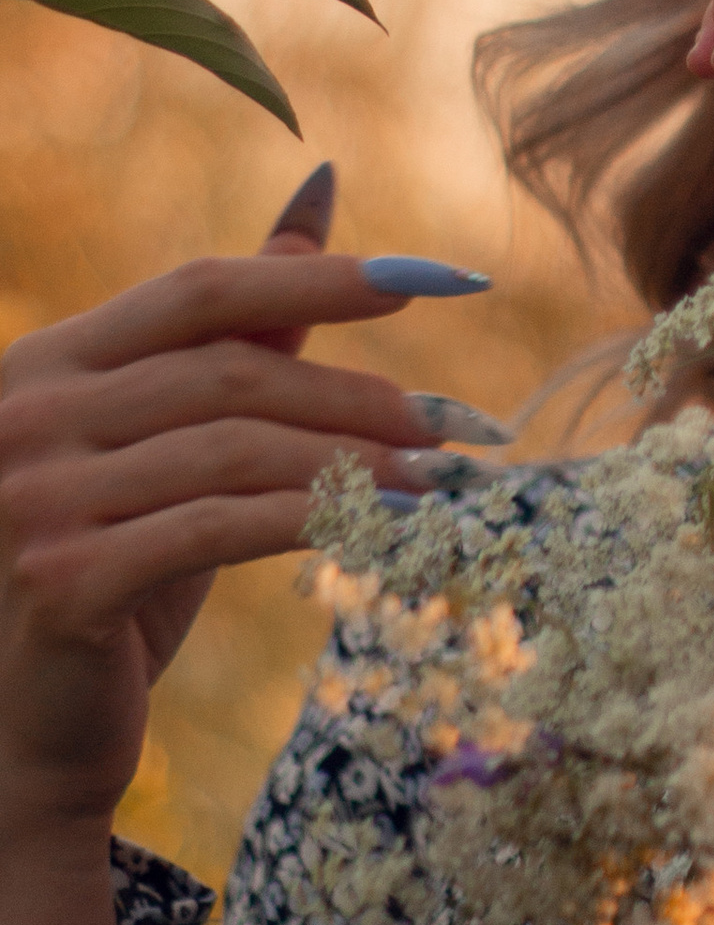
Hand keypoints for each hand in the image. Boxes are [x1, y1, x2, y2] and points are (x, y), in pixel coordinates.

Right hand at [0, 190, 464, 835]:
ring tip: (441, 480)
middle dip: (359, 394)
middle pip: (230, 373)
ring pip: (234, 450)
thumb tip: (320, 197)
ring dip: (356, 461)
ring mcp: (35, 496)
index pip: (202, 290)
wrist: (34, 727)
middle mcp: (25, 414)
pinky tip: (389, 530)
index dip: (323, 278)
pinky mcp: (62, 578)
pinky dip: (316, 521)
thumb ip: (240, 330)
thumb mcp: (177, 443)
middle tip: (459, 421)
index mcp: (50, 363)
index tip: (440, 279)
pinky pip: (219, 529)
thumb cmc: (119, 565)